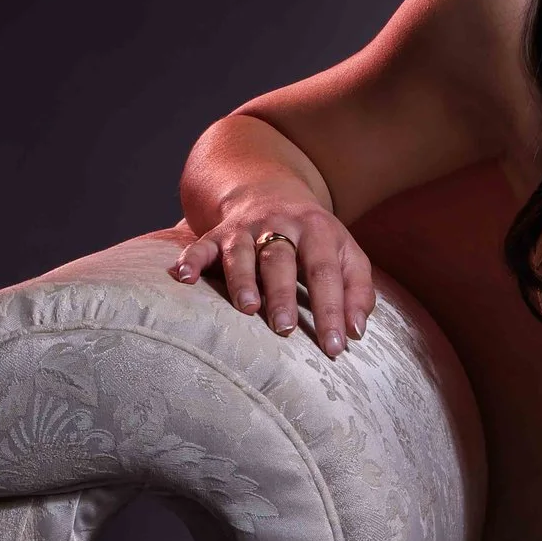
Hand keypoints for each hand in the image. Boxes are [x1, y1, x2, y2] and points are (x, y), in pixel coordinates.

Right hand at [168, 190, 375, 359]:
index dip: (331, 310)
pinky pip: (200, 246)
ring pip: (241, 253)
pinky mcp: (217, 233)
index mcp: (319, 230)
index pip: (326, 272)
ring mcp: (246, 228)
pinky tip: (183, 278)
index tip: (334, 347)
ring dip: (242, 280)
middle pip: (281, 259)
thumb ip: (358, 291)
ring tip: (247, 308)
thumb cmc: (316, 239)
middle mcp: (280, 225)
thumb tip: (356, 332)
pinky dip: (190, 261)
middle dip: (282, 294)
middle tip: (285, 329)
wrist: (271, 192)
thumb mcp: (346, 254)